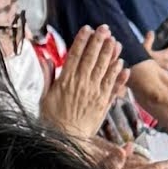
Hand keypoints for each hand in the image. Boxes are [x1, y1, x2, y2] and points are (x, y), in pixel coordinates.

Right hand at [42, 25, 121, 145]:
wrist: (65, 140)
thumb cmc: (52, 120)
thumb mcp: (45, 97)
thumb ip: (48, 77)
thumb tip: (45, 60)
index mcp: (66, 81)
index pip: (75, 55)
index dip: (82, 41)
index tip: (87, 28)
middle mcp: (82, 85)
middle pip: (92, 58)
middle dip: (99, 41)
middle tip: (105, 28)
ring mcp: (95, 94)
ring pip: (104, 69)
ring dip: (111, 54)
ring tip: (115, 41)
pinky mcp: (103, 104)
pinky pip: (113, 87)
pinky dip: (119, 76)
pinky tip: (123, 65)